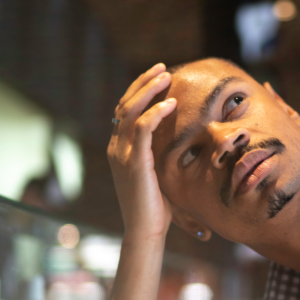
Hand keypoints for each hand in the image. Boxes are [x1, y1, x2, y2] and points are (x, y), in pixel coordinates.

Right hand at [108, 63, 176, 241]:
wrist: (145, 231)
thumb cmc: (157, 208)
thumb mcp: (158, 174)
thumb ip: (161, 155)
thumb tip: (182, 141)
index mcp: (119, 149)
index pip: (124, 110)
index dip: (139, 90)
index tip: (159, 77)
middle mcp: (116, 147)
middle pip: (124, 104)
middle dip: (143, 82)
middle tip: (162, 68)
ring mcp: (122, 154)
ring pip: (130, 110)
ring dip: (149, 90)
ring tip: (167, 76)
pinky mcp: (134, 162)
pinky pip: (142, 128)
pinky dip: (156, 112)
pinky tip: (171, 104)